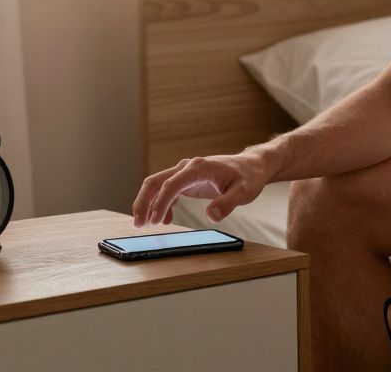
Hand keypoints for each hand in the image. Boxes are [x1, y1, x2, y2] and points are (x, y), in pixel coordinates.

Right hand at [131, 150, 272, 227]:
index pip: (172, 184)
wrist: (252, 166)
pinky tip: (164, 219)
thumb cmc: (248, 177)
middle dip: (144, 201)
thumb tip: (212, 216)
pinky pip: (168, 190)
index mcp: (199, 167)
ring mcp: (186, 173)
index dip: (161, 202)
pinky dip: (161, 204)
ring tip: (143, 223)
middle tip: (138, 223)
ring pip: (158, 185)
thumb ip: (228, 203)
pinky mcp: (187, 180)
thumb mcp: (244, 192)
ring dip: (148, 203)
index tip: (155, 220)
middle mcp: (188, 167)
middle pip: (156, 181)